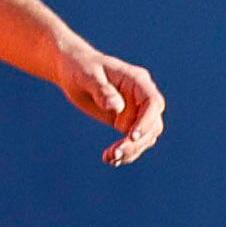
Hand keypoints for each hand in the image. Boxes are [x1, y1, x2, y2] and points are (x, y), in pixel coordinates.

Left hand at [50, 37, 166, 166]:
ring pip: (146, 137)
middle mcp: (141, 96)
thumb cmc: (80, 67)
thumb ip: (102, 91)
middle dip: (137, 142)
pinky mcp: (127, 122)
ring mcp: (136, 110)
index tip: (131, 136)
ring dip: (131, 151)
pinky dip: (125, 152)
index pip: (153, 103)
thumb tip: (116, 107)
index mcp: (137, 80)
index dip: (147, 121)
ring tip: (109, 158)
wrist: (72, 69)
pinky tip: (109, 159)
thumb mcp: (87, 76)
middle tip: (115, 153)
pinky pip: (134, 142)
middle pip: (153, 124)